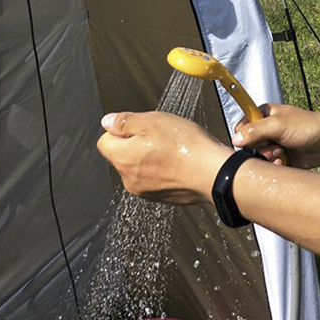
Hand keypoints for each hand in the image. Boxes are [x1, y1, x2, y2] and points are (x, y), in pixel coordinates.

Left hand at [97, 111, 230, 204]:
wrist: (214, 173)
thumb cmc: (188, 147)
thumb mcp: (154, 121)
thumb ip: (126, 121)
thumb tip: (107, 122)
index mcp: (123, 158)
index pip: (105, 140)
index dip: (122, 129)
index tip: (142, 127)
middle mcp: (129, 179)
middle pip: (123, 155)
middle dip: (137, 144)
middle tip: (162, 136)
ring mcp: (145, 191)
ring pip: (139, 168)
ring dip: (151, 158)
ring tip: (174, 150)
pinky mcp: (162, 198)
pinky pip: (155, 180)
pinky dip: (163, 171)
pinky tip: (180, 163)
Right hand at [232, 102, 319, 169]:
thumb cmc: (308, 127)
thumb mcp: (279, 125)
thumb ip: (255, 130)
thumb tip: (235, 139)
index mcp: (263, 115)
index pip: (241, 128)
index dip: (245, 137)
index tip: (256, 140)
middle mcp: (267, 129)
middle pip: (248, 145)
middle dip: (260, 150)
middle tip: (274, 147)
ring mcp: (274, 144)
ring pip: (258, 158)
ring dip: (269, 159)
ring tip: (282, 154)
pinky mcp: (281, 157)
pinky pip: (270, 166)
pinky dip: (276, 166)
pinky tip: (286, 162)